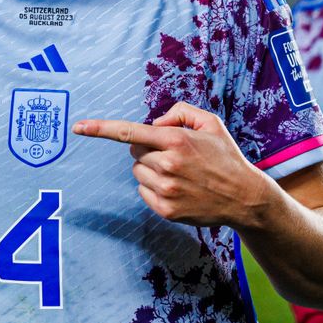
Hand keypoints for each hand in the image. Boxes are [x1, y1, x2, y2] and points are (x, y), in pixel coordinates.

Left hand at [73, 101, 275, 226]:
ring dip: (151, 169)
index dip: (100, 128)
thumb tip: (153, 124)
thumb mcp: (210, 123)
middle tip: (174, 155)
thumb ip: (179, 112)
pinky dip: (155, 187)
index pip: (130, 132)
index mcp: (176, 140)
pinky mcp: (166, 209)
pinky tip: (179, 188)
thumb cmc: (225, 156)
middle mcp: (168, 165)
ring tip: (180, 173)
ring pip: (138, 172)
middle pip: (134, 152)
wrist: (244, 197)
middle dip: (147, 150)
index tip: (77, 126)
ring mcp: (166, 189)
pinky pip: (144, 192)